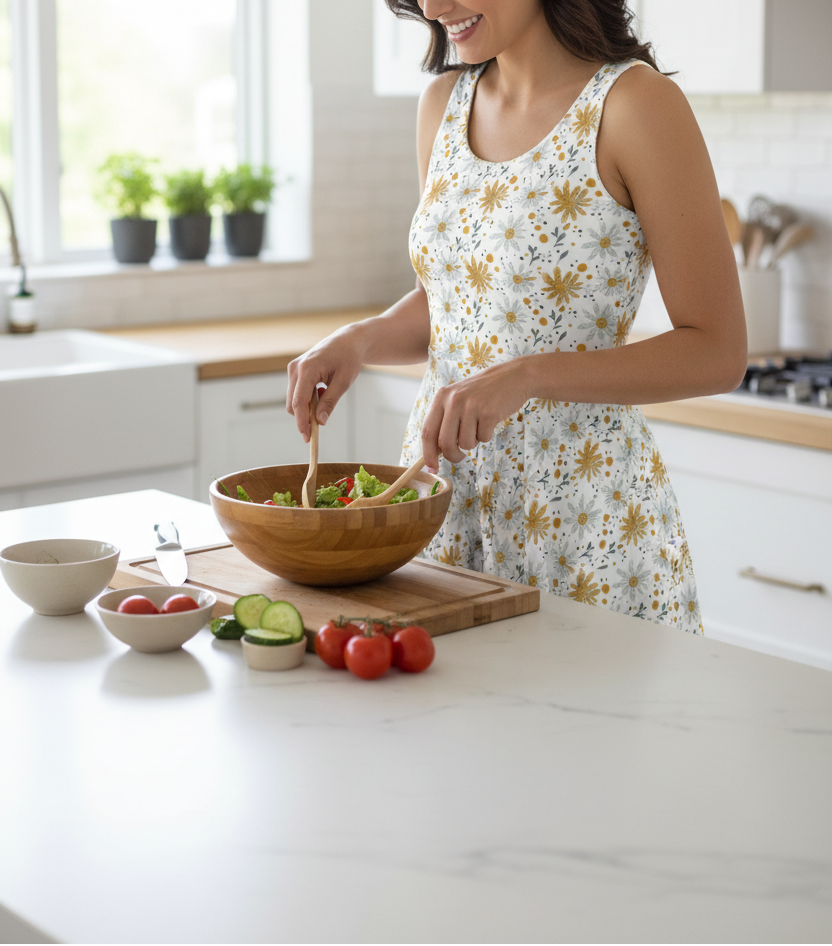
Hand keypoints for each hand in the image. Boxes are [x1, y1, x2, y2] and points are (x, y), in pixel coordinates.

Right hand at [287, 327, 366, 441]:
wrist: (347, 341)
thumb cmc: (348, 359)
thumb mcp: (343, 382)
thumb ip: (330, 402)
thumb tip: (320, 421)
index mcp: (307, 369)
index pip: (299, 402)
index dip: (302, 422)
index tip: (308, 437)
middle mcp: (295, 368)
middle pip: (293, 403)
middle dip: (304, 417)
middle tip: (320, 425)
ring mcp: (293, 368)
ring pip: (293, 399)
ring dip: (307, 407)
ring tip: (326, 397)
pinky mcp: (295, 370)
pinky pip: (297, 392)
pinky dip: (307, 399)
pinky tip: (322, 391)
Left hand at [421, 359, 531, 471]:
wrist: (513, 377)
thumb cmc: (483, 393)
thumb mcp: (458, 399)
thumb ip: (444, 421)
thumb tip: (434, 453)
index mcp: (442, 397)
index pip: (428, 431)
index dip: (428, 453)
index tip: (431, 468)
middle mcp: (454, 400)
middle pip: (444, 443)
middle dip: (452, 456)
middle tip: (459, 457)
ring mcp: (472, 406)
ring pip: (465, 444)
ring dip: (473, 442)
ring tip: (479, 426)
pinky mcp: (489, 413)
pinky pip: (483, 438)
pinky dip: (486, 435)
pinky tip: (490, 420)